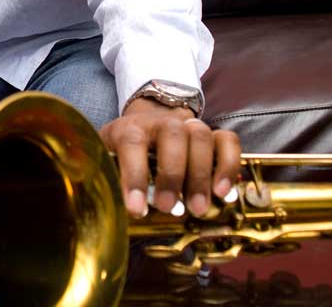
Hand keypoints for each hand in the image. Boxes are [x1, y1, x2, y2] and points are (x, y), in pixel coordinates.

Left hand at [99, 97, 240, 218]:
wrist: (146, 124)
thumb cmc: (124, 150)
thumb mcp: (106, 157)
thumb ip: (105, 176)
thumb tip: (102, 204)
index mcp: (129, 127)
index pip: (131, 142)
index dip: (134, 176)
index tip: (137, 210)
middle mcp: (161, 122)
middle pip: (172, 136)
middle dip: (171, 174)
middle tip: (168, 207)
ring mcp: (188, 125)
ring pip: (201, 136)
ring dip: (201, 175)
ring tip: (197, 208)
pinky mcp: (211, 134)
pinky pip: (227, 141)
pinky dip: (228, 166)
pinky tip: (223, 192)